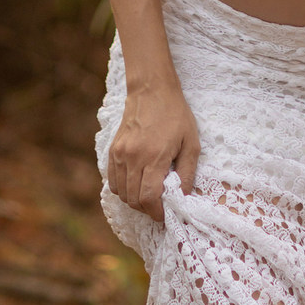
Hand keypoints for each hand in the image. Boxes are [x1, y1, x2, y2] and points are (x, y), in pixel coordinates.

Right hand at [107, 76, 199, 222]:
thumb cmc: (175, 114)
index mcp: (154, 156)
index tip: (165, 214)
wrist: (152, 89)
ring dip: (134, 201)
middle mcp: (133, 157)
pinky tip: (135, 185)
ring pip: (122, 193)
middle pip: (133, 199)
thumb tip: (182, 198)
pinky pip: (113, 181)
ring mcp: (120, 154)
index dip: (156, 212)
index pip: (148, 198)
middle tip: (159, 207)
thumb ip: (187, 173)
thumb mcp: (191, 142)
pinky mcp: (113, 150)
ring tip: (148, 196)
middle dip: (147, 209)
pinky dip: (123, 190)